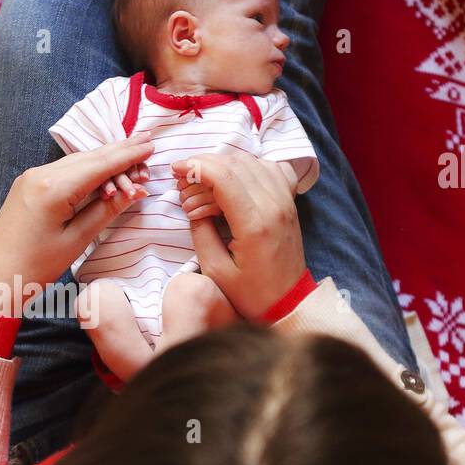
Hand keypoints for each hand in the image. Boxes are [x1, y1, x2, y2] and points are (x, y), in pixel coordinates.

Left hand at [0, 134, 154, 313]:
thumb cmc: (35, 266)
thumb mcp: (77, 240)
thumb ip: (106, 210)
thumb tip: (135, 191)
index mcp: (53, 187)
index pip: (100, 165)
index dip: (127, 155)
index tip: (150, 143)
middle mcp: (40, 174)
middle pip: (89, 158)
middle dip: (120, 153)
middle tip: (148, 143)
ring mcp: (31, 178)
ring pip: (77, 163)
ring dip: (105, 162)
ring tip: (133, 159)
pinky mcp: (28, 186)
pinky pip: (64, 171)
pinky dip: (87, 171)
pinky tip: (103, 171)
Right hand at [170, 149, 305, 319]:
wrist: (288, 301)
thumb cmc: (251, 292)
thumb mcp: (215, 269)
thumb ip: (200, 232)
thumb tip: (192, 204)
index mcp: (254, 224)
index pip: (224, 177)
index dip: (196, 166)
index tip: (175, 168)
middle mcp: (274, 205)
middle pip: (236, 164)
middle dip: (204, 164)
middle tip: (182, 177)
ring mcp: (286, 201)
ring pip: (251, 162)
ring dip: (222, 164)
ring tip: (201, 180)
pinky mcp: (289, 202)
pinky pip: (270, 169)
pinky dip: (247, 167)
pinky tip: (233, 178)